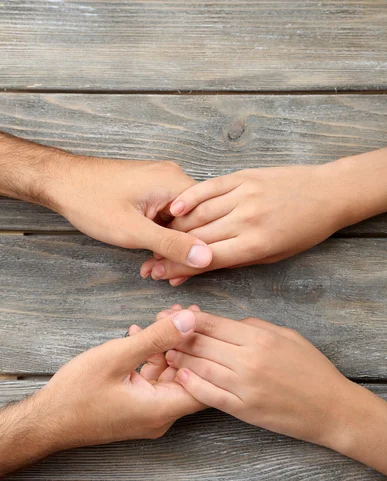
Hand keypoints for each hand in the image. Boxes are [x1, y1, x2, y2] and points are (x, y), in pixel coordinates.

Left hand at [0, 133, 211, 269]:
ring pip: (178, 223)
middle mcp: (173, 178)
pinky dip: (159, 237)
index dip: (200, 249)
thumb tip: (205, 257)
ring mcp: (161, 183)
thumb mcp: (133, 230)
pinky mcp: (150, 190)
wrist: (60, 182)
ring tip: (151, 269)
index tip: (185, 272)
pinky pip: (165, 217)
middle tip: (164, 276)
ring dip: (168, 247)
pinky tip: (148, 255)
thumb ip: (171, 245)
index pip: (207, 219)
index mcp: (175, 182)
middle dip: (181, 252)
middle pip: (193, 221)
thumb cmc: (90, 200)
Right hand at [0, 310, 202, 475]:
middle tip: (183, 313)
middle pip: (189, 377)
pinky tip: (140, 336)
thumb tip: (190, 319)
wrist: (46, 422)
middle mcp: (161, 416)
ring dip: (167, 348)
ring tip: (162, 318)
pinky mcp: (137, 409)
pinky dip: (151, 359)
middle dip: (187, 343)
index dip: (208, 352)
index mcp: (162, 409)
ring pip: (170, 377)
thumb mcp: (116, 357)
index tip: (203, 324)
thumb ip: (157, 338)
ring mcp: (149, 414)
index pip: (206, 384)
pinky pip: (153, 382)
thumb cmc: (76, 395)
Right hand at [141, 164, 342, 283]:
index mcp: (255, 244)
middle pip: (196, 238)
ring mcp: (243, 194)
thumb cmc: (303, 231)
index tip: (159, 275)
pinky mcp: (243, 176)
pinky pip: (209, 187)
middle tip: (148, 262)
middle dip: (168, 253)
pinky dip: (188, 197)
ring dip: (173, 227)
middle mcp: (246, 219)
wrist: (328, 193)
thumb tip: (202, 267)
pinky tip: (172, 208)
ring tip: (156, 238)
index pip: (206, 260)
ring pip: (198, 212)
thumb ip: (236, 260)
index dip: (178, 269)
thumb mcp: (273, 256)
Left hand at [163, 310, 386, 479]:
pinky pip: (209, 395)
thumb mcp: (287, 336)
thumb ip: (255, 327)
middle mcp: (248, 359)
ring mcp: (244, 386)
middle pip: (200, 343)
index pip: (212, 323)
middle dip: (175, 336)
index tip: (172, 315)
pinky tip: (180, 377)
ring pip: (199, 367)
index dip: (186, 318)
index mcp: (259, 337)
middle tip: (157, 332)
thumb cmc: (312, 369)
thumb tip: (227, 323)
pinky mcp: (243, 409)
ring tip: (163, 353)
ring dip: (178, 359)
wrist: (332, 408)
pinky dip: (191, 384)